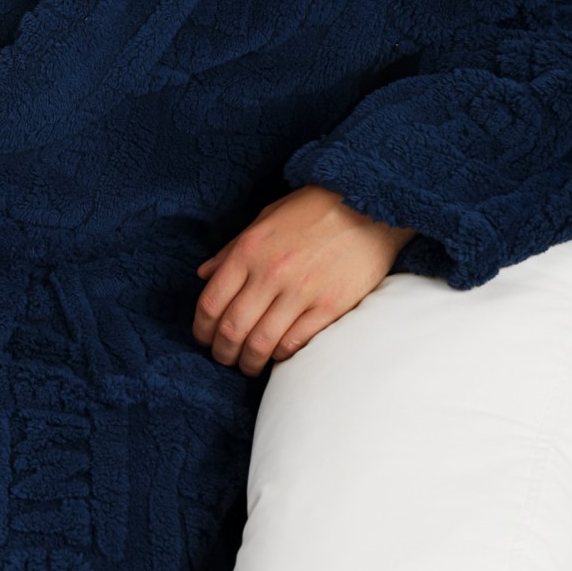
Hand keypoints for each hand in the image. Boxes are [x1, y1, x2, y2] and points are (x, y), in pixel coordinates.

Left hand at [193, 184, 414, 375]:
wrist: (370, 205)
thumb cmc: (315, 209)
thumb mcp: (266, 217)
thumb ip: (232, 249)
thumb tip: (204, 275)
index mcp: (249, 250)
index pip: (211, 302)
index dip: (201, 329)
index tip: (204, 338)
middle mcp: (271, 273)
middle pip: (232, 329)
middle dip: (222, 352)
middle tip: (224, 358)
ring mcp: (301, 292)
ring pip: (261, 343)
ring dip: (249, 362)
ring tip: (249, 365)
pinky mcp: (330, 306)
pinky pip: (295, 343)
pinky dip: (281, 356)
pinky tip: (278, 355)